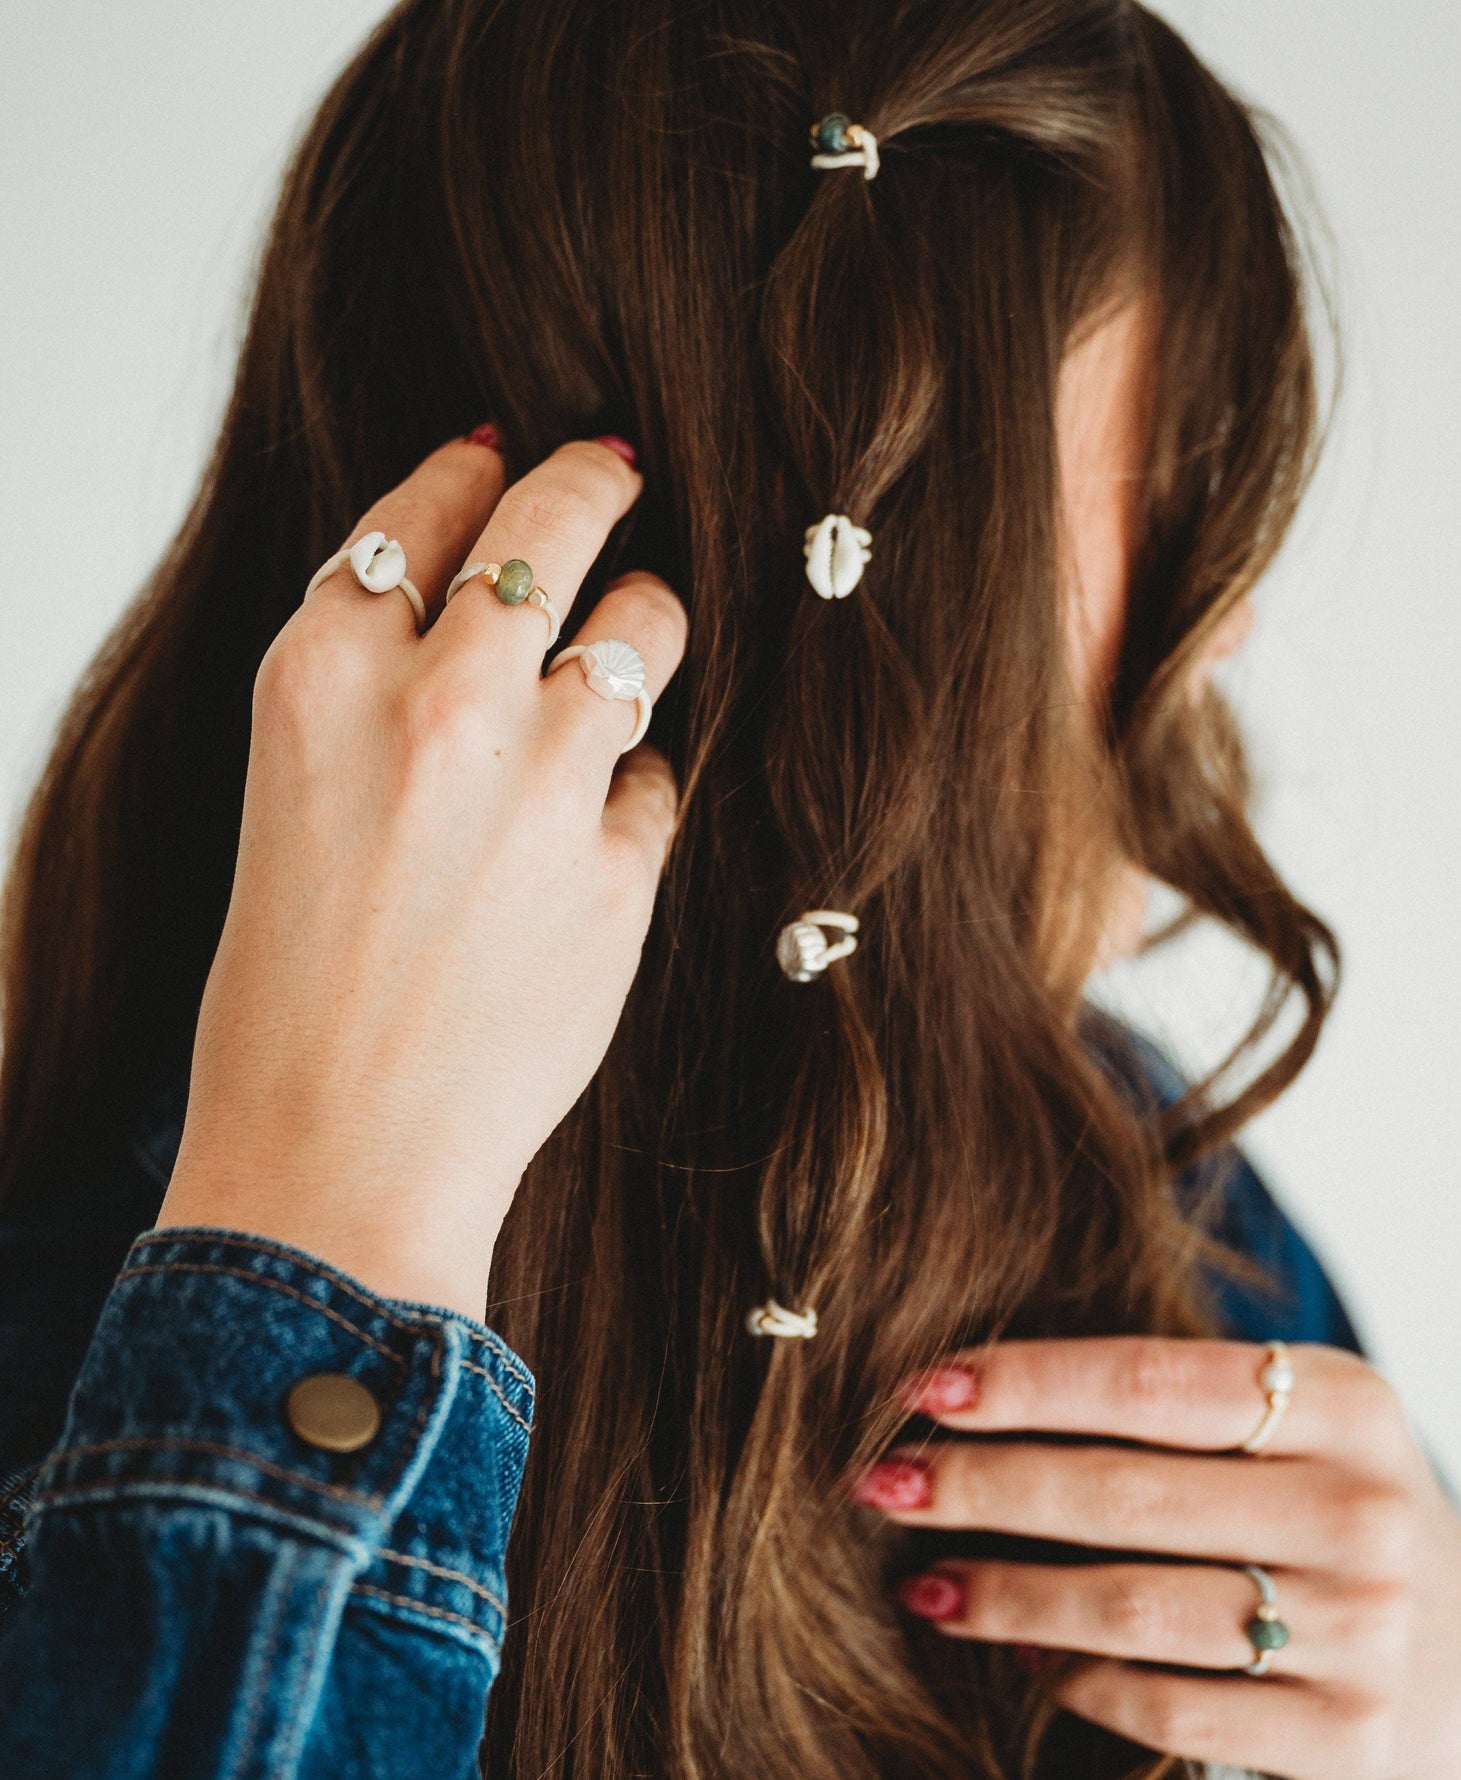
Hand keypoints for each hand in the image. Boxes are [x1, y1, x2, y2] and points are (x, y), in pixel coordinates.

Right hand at [158, 434, 686, 1318]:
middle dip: (597, 478)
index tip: (507, 451)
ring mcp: (543, 782)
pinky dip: (637, 781)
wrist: (342, 1152)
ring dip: (649, 620)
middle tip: (622, 464)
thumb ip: (374, 691)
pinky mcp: (621, 866)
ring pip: (645, 628)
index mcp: (321, 677)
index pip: (421, 513)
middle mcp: (439, 704)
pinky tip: (602, 818)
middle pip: (553, 526)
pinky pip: (658, 774)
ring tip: (644, 631)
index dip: (474, 472)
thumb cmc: (290, 990)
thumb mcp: (291, 793)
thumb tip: (478, 615)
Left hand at [853, 1338, 1460, 1779]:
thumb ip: (1174, 1402)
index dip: (1024, 1381)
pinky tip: (1017, 1651)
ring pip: (1129, 1605)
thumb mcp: (1297, 1424)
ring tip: (921, 1580)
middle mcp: (1362, 1510)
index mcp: (1346, 1402)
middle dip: (982, 1485)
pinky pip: (1163, 1703)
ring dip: (1003, 1592)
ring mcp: (1362, 1634)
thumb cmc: (1333, 1507)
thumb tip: (973, 1389)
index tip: (921, 1386)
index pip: (1151, 1380)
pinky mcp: (1342, 1741)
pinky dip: (1071, 1677)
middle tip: (881, 1480)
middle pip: (1125, 1493)